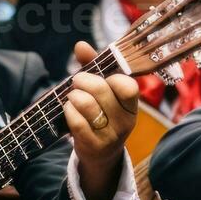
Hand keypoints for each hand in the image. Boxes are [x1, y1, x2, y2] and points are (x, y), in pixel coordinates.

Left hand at [65, 41, 139, 199]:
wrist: (101, 154)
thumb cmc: (102, 114)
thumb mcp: (103, 92)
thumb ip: (93, 67)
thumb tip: (80, 45)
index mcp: (132, 106)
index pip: (128, 87)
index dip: (111, 78)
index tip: (102, 77)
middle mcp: (125, 122)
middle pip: (102, 91)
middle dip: (84, 80)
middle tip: (77, 81)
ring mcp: (111, 136)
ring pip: (87, 105)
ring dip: (74, 96)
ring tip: (72, 97)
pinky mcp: (94, 146)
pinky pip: (76, 122)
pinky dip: (69, 111)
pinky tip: (69, 110)